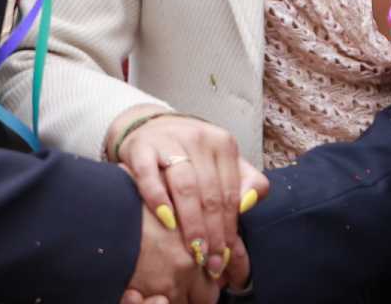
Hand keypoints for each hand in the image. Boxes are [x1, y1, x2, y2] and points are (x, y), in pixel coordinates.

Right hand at [108, 106, 268, 286]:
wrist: (149, 128)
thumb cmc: (190, 154)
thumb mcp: (221, 162)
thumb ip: (243, 182)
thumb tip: (249, 204)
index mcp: (223, 144)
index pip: (230, 193)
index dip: (230, 227)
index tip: (227, 254)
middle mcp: (199, 139)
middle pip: (210, 193)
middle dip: (213, 232)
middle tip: (212, 261)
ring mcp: (169, 142)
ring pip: (185, 186)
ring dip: (192, 222)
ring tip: (194, 249)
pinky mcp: (141, 148)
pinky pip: (149, 175)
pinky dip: (158, 199)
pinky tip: (166, 221)